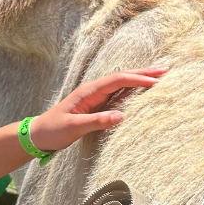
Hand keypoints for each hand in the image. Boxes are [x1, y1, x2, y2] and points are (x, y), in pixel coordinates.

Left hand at [30, 67, 167, 152]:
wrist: (38, 134)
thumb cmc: (54, 130)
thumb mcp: (74, 127)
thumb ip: (96, 121)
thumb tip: (121, 116)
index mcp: (88, 91)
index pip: (117, 80)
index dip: (137, 80)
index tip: (156, 82)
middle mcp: (93, 90)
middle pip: (122, 77)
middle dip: (143, 73)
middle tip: (165, 70)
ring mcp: (95, 97)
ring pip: (121, 84)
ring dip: (139, 79)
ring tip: (159, 76)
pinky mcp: (96, 105)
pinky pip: (117, 94)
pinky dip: (132, 89)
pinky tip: (141, 89)